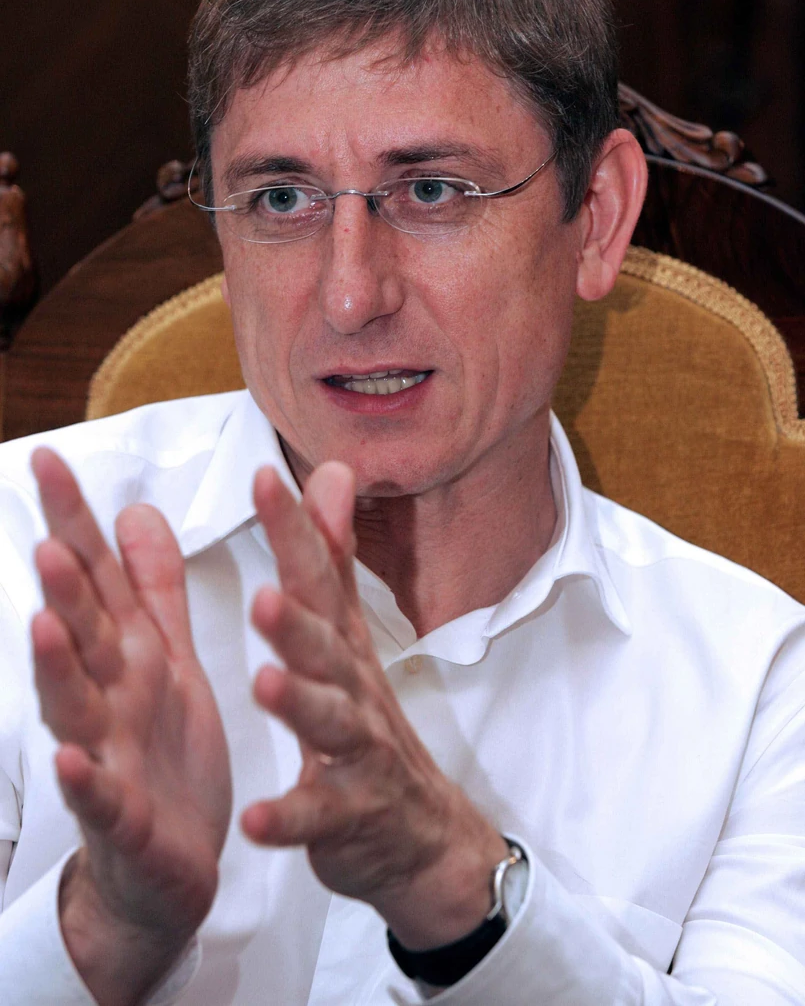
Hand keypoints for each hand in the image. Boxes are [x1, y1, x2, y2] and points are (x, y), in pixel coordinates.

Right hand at [30, 449, 231, 1005]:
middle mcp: (108, 695)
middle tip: (49, 535)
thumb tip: (134, 509)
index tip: (49, 461)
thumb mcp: (165, 656)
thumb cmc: (163, 751)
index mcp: (128, 653)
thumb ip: (152, 588)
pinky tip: (72, 760)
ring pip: (76, 705)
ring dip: (58, 667)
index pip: (95, 577)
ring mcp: (107, 755)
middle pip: (81, 631)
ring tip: (44, 624)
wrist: (169, 863)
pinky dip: (87, 781)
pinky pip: (103, 798)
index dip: (73, 520)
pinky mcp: (123, 818)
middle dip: (63, 585)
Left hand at [242, 463, 507, 949]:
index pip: (319, 576)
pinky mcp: (348, 814)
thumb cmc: (370, 722)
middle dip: (297, 619)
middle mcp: (352, 688)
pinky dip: (289, 818)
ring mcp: (357, 752)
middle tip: (264, 591)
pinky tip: (257, 819)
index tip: (264, 477)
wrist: (425, 833)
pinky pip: (318, 816)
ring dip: (298, 702)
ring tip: (265, 683)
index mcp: (341, 644)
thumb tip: (331, 470)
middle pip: (327, 648)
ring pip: (330, 723)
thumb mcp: (350, 634)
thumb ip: (332, 557)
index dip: (294, 530)